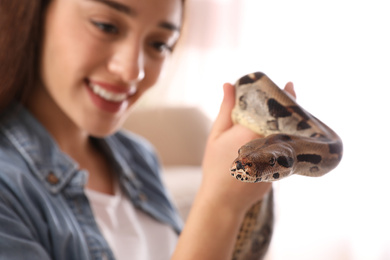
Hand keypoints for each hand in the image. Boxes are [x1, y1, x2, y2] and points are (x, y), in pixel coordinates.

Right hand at [172, 80, 295, 259]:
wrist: (223, 199)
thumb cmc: (216, 166)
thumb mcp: (217, 134)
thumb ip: (226, 109)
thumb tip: (229, 84)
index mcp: (252, 131)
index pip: (275, 109)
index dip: (286, 96)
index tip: (291, 85)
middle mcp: (269, 144)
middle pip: (286, 122)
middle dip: (289, 110)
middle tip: (289, 96)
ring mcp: (277, 159)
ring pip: (288, 136)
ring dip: (288, 125)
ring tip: (285, 115)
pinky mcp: (281, 170)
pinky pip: (286, 149)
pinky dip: (284, 140)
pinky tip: (278, 137)